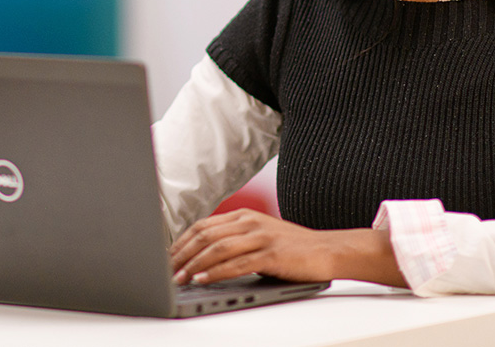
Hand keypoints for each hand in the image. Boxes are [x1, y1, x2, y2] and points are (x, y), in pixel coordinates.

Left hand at [168, 208, 406, 287]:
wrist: (328, 251)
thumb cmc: (293, 249)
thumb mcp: (260, 237)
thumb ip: (235, 241)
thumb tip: (203, 258)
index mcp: (244, 216)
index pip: (203, 226)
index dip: (181, 242)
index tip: (167, 258)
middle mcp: (250, 222)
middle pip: (205, 235)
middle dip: (181, 254)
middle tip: (166, 270)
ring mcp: (261, 237)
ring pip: (217, 248)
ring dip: (194, 264)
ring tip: (179, 278)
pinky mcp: (271, 254)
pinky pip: (237, 263)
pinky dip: (216, 272)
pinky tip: (204, 279)